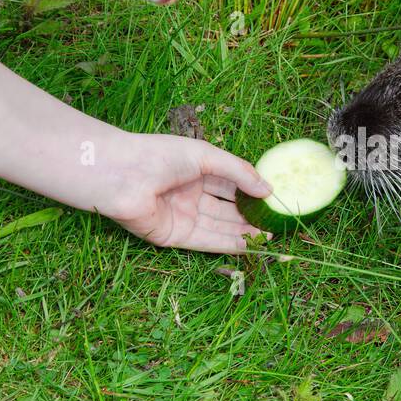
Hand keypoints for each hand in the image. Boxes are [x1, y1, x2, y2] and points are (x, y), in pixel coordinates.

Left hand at [99, 134, 271, 253]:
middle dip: (250, 215)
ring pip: (220, 227)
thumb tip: (268, 190)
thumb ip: (239, 173)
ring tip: (271, 235)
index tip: (274, 198)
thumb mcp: (207, 157)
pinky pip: (206, 242)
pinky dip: (229, 244)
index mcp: (194, 172)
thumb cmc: (161, 156)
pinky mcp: (174, 237)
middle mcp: (189, 195)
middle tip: (277, 222)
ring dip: (245, 232)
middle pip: (226, 208)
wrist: (123, 175)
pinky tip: (251, 244)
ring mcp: (182, 217)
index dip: (251, 191)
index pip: (229, 183)